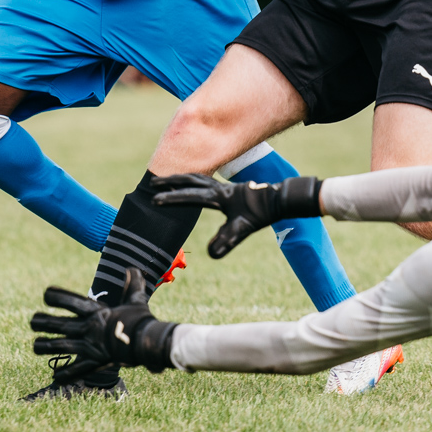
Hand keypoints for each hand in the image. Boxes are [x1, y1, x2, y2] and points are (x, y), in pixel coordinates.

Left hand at [29, 270, 176, 371]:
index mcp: (97, 312)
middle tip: (33, 321)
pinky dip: (65, 374)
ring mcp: (90, 346)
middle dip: (43, 322)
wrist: (147, 343)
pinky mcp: (95, 362)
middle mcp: (89, 328)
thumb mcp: (137, 301)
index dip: (57, 296)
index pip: (73, 302)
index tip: (46, 294)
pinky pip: (77, 370)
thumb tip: (132, 269)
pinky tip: (55, 376)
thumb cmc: (142, 321)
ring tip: (35, 346)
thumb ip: (132, 285)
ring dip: (45, 347)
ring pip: (61, 347)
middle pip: (59, 324)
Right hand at [151, 172, 322, 258]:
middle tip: (152, 183)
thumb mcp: (244, 228)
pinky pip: (205, 182)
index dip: (173, 199)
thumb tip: (212, 253)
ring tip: (166, 181)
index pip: (191, 196)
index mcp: (220, 196)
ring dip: (181, 179)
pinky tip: (192, 186)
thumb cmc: (262, 212)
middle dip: (171, 181)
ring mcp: (223, 186)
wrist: (279, 199)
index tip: (155, 200)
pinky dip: (194, 181)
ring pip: (197, 178)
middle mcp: (219, 188)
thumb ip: (228, 239)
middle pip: (190, 180)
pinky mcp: (228, 189)